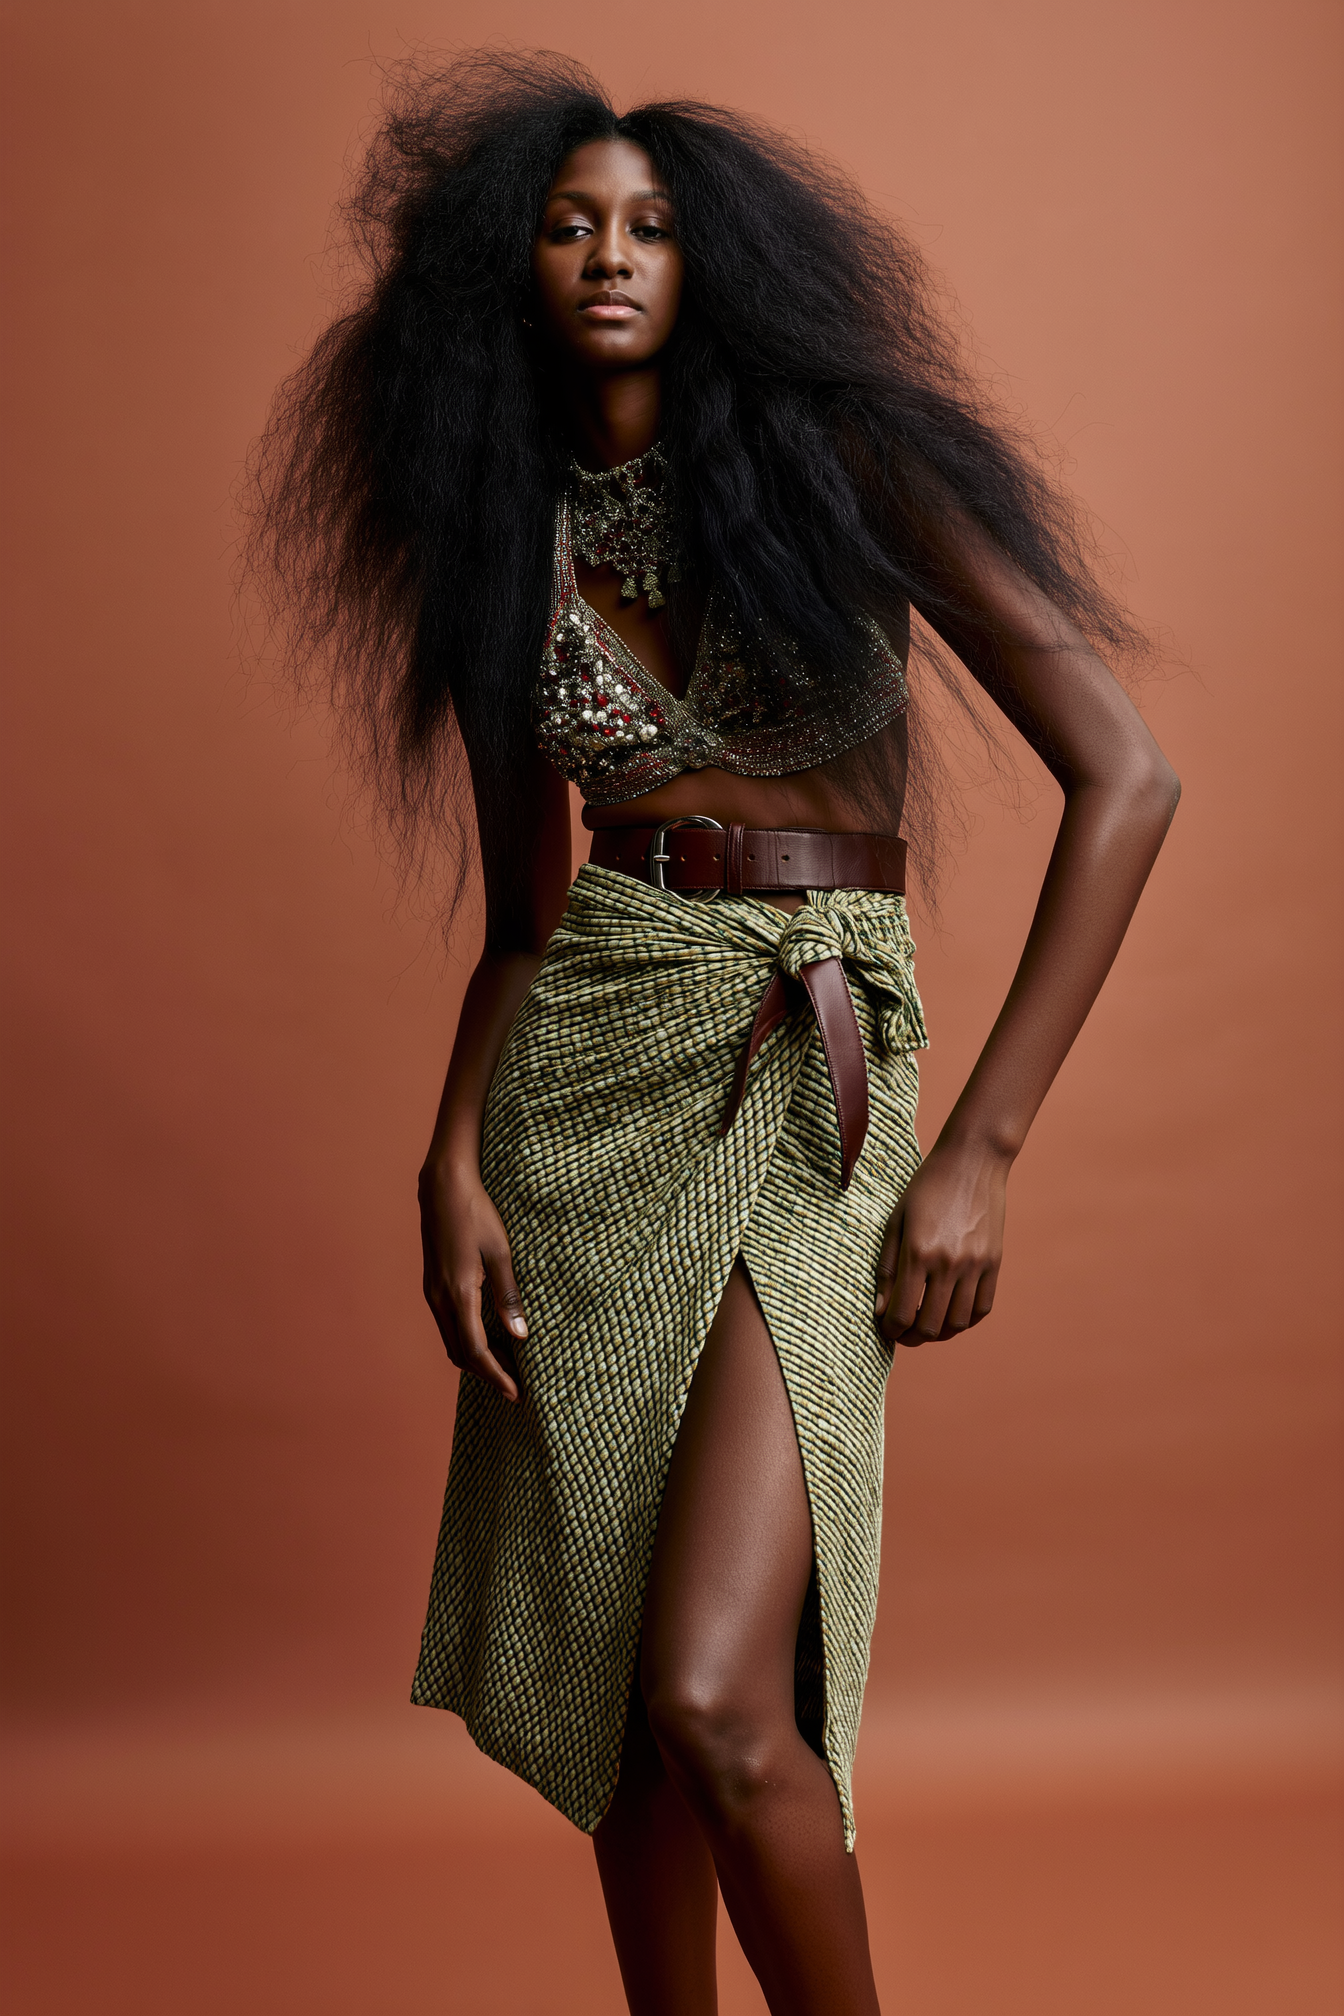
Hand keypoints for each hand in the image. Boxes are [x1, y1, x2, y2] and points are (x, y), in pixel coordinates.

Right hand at [418, 1159, 525, 1401]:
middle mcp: (439, 1299)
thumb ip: (509, 1296)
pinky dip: (467, 1342)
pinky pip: (448, 1326)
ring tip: (507, 1367)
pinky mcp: (432, 1286)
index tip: (516, 1394)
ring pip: (452, 1342)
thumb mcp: (501, 1253)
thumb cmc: (476, 1214)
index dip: (496, 1376)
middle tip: (516, 1387)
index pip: (476, 1350)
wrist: (442, 1187)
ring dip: (477, 1360)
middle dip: (488, 1375)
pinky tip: (488, 1339)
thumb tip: (520, 1335)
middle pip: (461, 1354)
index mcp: (458, 1293)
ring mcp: (432, 1293)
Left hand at [874, 1141, 1008, 1347]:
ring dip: (939, 1333)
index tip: (884, 1326)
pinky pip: (982, 1308)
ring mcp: (975, 1265)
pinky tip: (952, 1313)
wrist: (972, 1161)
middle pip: (930, 1326)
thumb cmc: (926, 1187)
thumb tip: (880, 1309)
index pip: (902, 1314)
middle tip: (902, 1332)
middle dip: (910, 1337)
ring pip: (958, 1324)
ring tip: (926, 1324)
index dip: (889, 1329)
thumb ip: (887, 1267)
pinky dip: (966, 1320)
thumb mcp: (896, 1220)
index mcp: (918, 1252)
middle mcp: (949, 1263)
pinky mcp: (994, 1263)